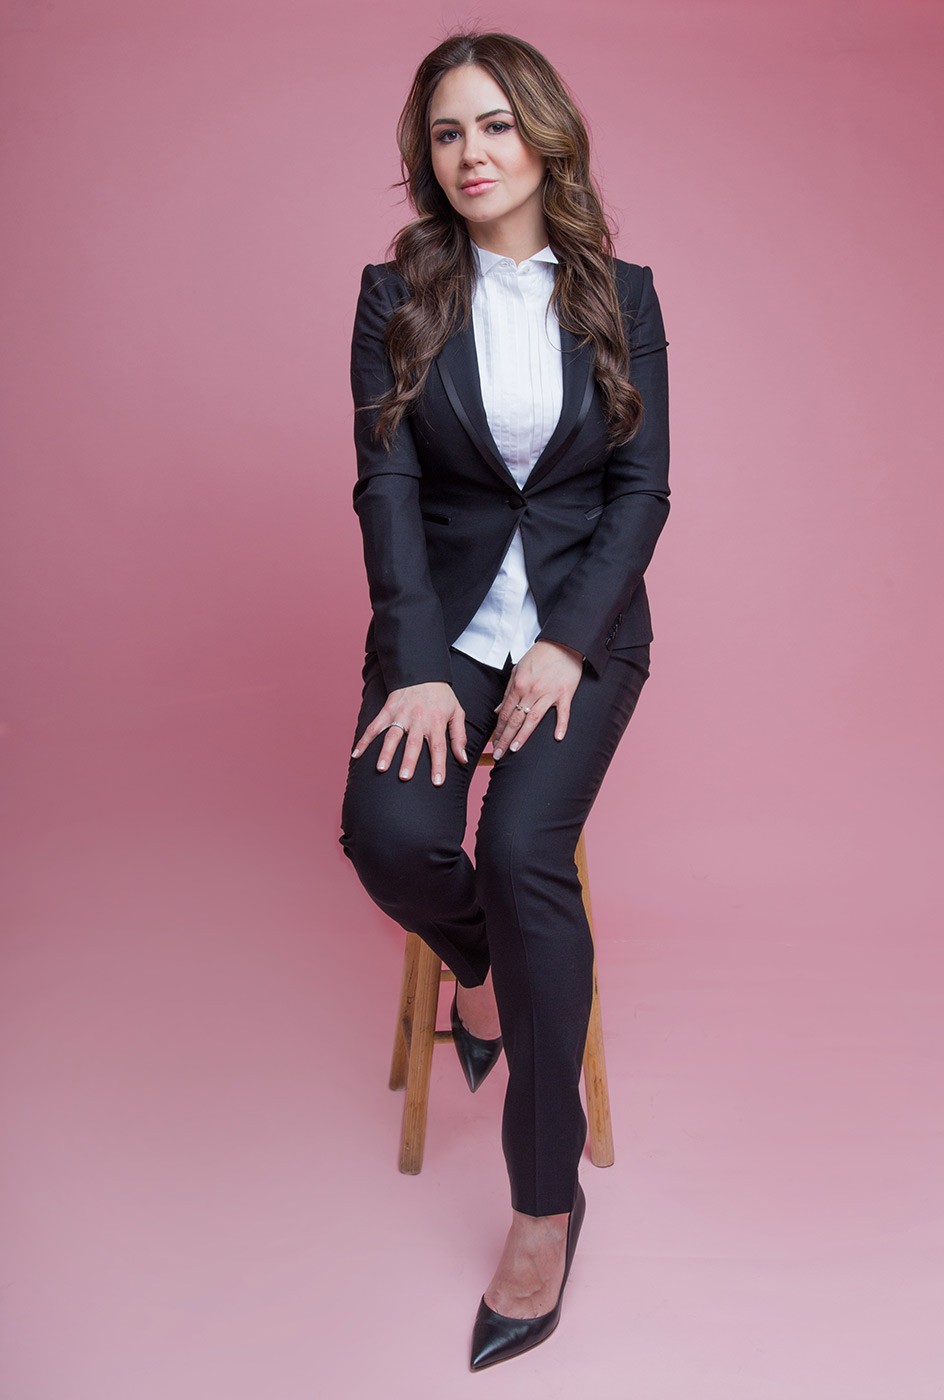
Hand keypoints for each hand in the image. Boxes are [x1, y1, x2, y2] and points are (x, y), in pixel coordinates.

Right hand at [351, 682, 467, 783]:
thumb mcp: (457, 712)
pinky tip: (356, 754)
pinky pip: (374, 727)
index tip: (437, 782)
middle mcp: (418, 720)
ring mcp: (400, 716)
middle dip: (408, 761)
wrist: (423, 672)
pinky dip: (364, 740)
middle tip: (404, 777)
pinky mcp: (387, 711)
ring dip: (386, 752)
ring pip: (392, 736)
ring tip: (381, 768)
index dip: (438, 765)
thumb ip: (459, 736)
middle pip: (413, 743)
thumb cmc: (441, 696)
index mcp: (436, 722)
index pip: (438, 747)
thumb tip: (462, 759)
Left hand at [491, 641, 583, 759]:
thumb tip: (498, 711)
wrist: (562, 643)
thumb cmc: (539, 656)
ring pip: (533, 719)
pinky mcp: (565, 693)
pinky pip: (563, 712)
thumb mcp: (518, 670)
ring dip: (523, 736)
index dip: (498, 730)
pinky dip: (561, 725)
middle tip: (497, 754)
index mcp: (518, 685)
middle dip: (505, 738)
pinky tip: (557, 737)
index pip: (505, 713)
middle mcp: (531, 691)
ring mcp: (549, 693)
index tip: (493, 743)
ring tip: (514, 750)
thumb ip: (508, 692)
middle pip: (515, 719)